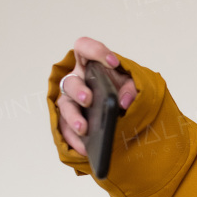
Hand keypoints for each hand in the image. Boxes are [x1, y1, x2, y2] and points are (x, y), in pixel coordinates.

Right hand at [57, 36, 138, 155]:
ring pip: (65, 106)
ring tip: (84, 129)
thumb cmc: (120, 93)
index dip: (95, 51)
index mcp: (89, 66)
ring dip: (73, 117)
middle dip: (79, 90)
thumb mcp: (129, 86)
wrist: (120, 115)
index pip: (84, 48)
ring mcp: (70, 102)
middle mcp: (76, 82)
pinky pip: (65, 130)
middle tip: (89, 99)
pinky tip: (85, 148)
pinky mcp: (68, 122)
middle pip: (71, 82)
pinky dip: (74, 139)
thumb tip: (123, 102)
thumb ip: (131, 88)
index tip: (113, 62)